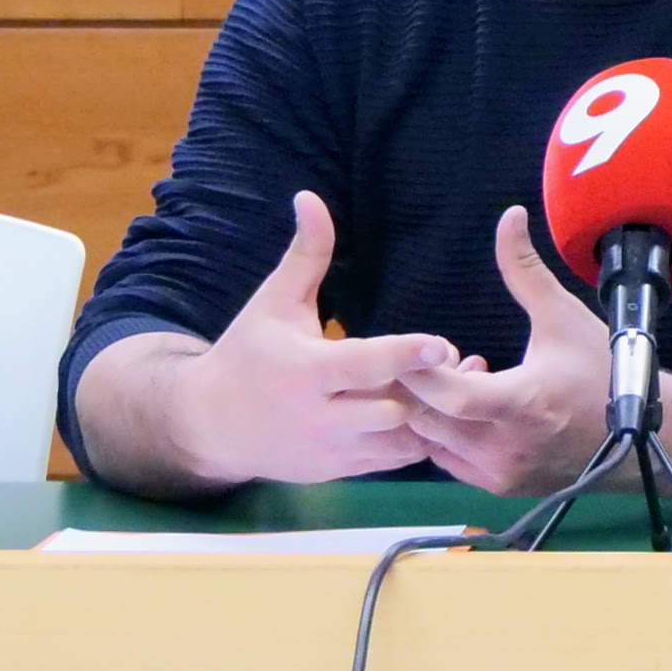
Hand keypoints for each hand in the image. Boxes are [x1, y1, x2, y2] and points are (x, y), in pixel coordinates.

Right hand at [153, 194, 468, 486]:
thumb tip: (310, 197)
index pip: (362, 366)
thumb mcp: (273, 302)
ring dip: (432, 417)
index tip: (444, 343)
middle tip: (461, 360)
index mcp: (303, 372)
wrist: (210, 426)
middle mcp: (320, 417)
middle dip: (428, 389)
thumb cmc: (247, 354)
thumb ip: (306, 254)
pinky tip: (440, 413)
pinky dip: (419, 440)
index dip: (405, 356)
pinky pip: (393, 462)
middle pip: (391, 410)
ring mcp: (332, 452)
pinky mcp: (340, 474)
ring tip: (461, 382)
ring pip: (399, 443)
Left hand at [386, 211, 618, 497]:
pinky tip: (471, 408)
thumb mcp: (561, 315)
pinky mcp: (500, 488)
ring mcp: (501, 473)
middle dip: (420, 386)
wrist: (644, 434)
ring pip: (431, 444)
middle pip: (427, 420)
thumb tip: (509, 216)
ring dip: (432, 410)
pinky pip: (447, 462)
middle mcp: (505, 447)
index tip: (423, 347)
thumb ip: (525, 269)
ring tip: (462, 379)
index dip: (420, 373)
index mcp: (520, 403)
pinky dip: (445, 434)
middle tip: (438, 357)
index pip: (448, 397)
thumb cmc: (601, 370)